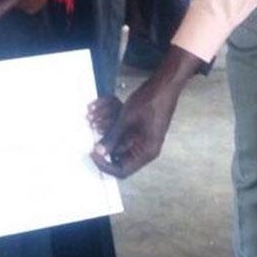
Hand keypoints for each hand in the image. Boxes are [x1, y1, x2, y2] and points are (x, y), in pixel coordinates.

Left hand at [90, 46, 200, 177]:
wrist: (163, 85)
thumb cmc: (150, 101)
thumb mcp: (127, 119)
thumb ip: (113, 137)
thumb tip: (100, 152)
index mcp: (146, 152)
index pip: (122, 171)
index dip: (105, 165)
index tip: (93, 153)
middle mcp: (145, 149)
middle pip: (119, 158)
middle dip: (105, 146)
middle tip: (92, 136)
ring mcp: (143, 139)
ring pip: (119, 144)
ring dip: (108, 134)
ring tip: (96, 120)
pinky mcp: (139, 130)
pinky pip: (123, 134)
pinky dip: (113, 126)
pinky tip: (105, 113)